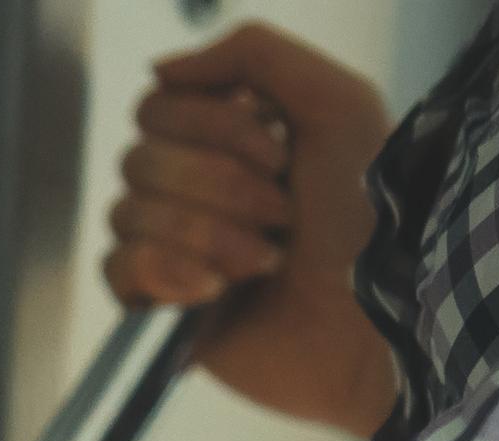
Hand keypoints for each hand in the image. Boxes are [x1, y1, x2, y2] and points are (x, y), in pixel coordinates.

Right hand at [104, 23, 395, 437]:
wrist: (381, 327)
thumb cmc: (378, 223)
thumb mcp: (340, 106)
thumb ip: (254, 55)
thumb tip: (160, 68)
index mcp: (234, 140)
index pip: (159, 107)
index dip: (211, 128)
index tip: (277, 156)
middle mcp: (197, 188)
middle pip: (139, 158)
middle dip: (216, 188)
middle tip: (283, 217)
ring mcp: (175, 247)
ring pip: (127, 211)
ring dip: (205, 235)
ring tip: (266, 264)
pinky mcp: (161, 304)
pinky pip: (118, 267)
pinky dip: (165, 273)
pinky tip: (214, 292)